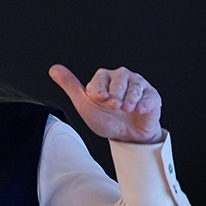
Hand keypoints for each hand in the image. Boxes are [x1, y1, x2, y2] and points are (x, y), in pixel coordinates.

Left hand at [48, 64, 163, 143]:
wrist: (125, 135)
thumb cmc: (105, 118)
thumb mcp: (84, 104)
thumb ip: (70, 86)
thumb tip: (54, 69)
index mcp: (105, 78)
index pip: (101, 78)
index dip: (100, 89)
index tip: (101, 100)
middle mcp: (122, 78)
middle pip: (120, 78)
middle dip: (116, 93)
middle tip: (114, 106)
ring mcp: (138, 86)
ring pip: (135, 86)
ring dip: (129, 98)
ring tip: (125, 109)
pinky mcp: (151, 96)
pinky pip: (149, 96)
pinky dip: (143, 103)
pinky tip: (139, 110)